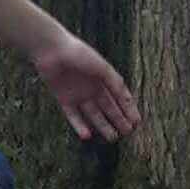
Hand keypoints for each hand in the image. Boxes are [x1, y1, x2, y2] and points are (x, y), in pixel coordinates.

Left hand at [29, 23, 139, 142]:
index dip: (128, 109)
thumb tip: (127, 99)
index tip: (136, 123)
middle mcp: (92, 88)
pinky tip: (87, 135)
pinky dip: (80, 126)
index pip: (119, 97)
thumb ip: (114, 83)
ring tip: (112, 138)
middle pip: (108, 108)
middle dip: (118, 120)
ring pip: (93, 115)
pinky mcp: (64, 99)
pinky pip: (73, 116)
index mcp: (103, 78)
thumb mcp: (102, 68)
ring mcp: (78, 95)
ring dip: (103, 126)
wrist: (52, 50)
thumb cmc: (79, 54)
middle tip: (127, 133)